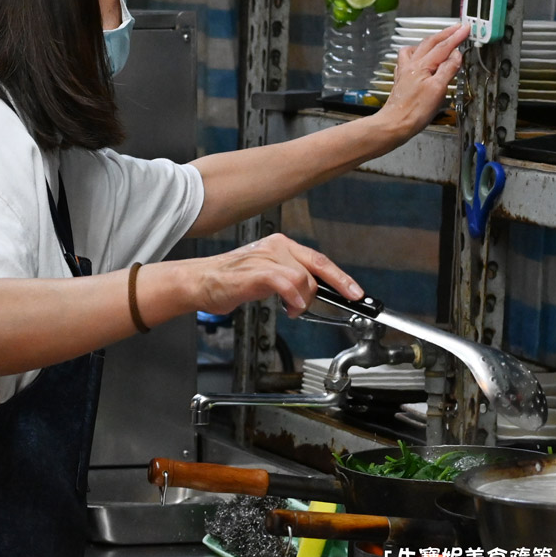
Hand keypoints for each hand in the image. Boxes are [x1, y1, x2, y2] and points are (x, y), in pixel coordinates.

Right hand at [193, 233, 361, 318]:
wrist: (200, 281)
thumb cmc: (230, 281)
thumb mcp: (267, 276)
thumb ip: (289, 279)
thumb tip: (312, 292)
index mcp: (279, 246)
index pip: (318, 259)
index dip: (340, 276)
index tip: (355, 291)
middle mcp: (275, 247)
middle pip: (317, 264)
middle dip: (338, 283)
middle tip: (350, 298)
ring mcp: (265, 258)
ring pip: (303, 278)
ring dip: (304, 300)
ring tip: (293, 310)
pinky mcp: (255, 272)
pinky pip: (285, 282)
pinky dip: (294, 297)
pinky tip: (292, 308)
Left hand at [375, 23, 465, 138]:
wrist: (395, 124)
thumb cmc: (414, 111)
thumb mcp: (438, 89)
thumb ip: (448, 69)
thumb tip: (456, 55)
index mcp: (422, 66)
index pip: (443, 47)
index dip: (456, 37)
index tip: (466, 29)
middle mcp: (411, 65)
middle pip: (430, 43)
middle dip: (445, 34)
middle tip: (458, 28)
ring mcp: (405, 72)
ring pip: (417, 48)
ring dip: (430, 41)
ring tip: (439, 38)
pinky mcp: (402, 80)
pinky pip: (408, 59)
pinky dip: (417, 53)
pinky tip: (418, 57)